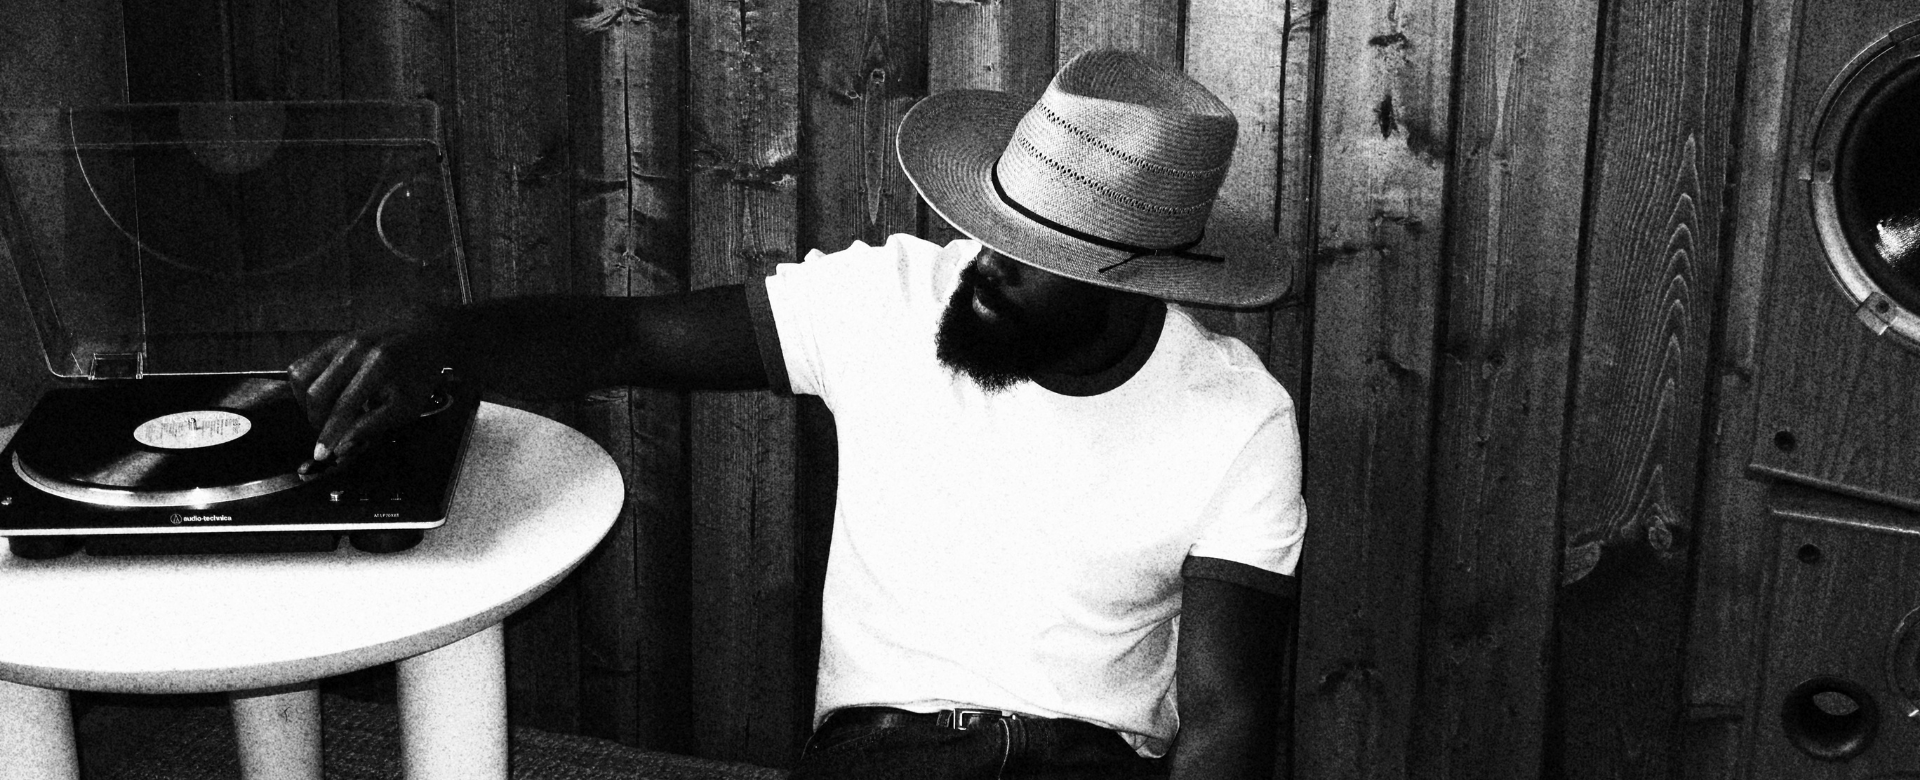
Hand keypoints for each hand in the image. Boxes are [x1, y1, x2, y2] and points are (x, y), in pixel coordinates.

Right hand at [288, 309, 454, 473]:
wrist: (423, 337)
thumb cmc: (417, 377)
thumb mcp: (406, 407)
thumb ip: (373, 426)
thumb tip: (341, 447)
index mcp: (379, 365)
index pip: (343, 406)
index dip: (329, 433)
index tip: (320, 455)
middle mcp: (354, 349)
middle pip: (316, 393)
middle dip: (317, 420)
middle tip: (329, 432)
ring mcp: (340, 341)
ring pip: (300, 376)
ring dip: (307, 403)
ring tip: (325, 414)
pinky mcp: (331, 341)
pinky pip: (302, 365)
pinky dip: (305, 387)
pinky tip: (324, 397)